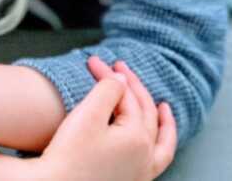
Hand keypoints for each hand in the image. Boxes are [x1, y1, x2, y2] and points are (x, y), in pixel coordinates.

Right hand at [33, 56, 176, 180]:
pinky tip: (150, 142)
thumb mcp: (88, 115)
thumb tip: (121, 78)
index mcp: (138, 139)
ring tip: (164, 109)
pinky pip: (155, 161)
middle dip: (133, 87)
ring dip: (163, 123)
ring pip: (161, 143)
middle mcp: (145, 158)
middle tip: (119, 68)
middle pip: (145, 114)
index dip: (109, 75)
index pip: (125, 96)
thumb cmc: (68, 156)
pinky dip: (158, 145)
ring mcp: (140, 174)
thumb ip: (108, 90)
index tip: (94, 62)